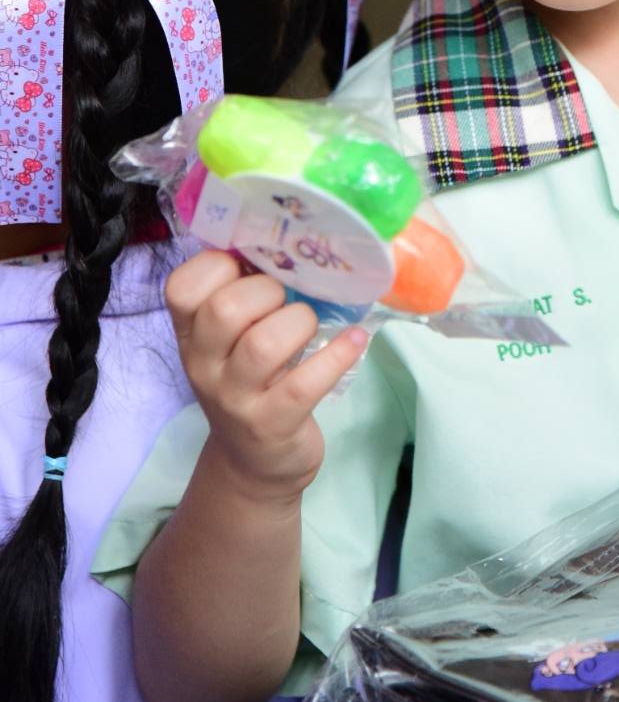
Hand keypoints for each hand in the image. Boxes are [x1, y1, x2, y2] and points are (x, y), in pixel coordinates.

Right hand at [165, 249, 367, 499]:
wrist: (255, 463)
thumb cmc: (252, 381)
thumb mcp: (230, 341)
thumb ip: (244, 294)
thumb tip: (290, 238)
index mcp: (191, 334)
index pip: (182, 287)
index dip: (219, 265)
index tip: (250, 266)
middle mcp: (203, 365)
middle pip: (224, 310)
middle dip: (268, 291)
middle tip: (287, 299)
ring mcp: (235, 399)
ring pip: (263, 345)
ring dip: (299, 322)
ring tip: (314, 325)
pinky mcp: (272, 425)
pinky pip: (305, 383)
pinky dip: (337, 355)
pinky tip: (354, 340)